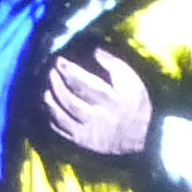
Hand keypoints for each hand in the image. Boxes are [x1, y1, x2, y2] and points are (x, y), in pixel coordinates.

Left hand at [41, 44, 153, 158]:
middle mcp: (97, 117)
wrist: (144, 139)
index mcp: (111, 101)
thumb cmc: (136, 105)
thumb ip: (114, 65)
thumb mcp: (133, 82)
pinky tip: (49, 105)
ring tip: (47, 87)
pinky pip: (61, 129)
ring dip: (50, 99)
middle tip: (50, 71)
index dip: (68, 71)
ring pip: (62, 115)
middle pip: (69, 100)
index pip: (84, 84)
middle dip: (56, 83)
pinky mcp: (82, 142)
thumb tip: (94, 50)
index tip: (59, 60)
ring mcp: (88, 132)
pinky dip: (51, 116)